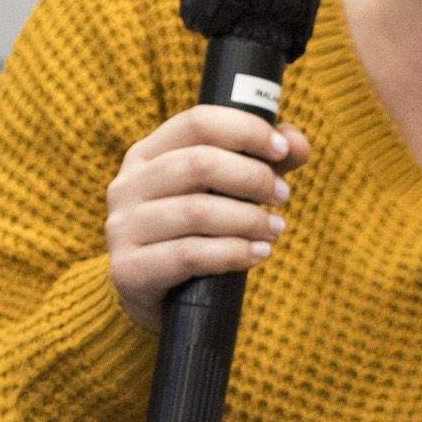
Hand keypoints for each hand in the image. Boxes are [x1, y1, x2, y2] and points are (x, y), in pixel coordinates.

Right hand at [108, 106, 310, 332]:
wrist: (157, 299)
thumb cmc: (194, 234)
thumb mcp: (224, 192)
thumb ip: (261, 163)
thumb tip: (298, 142)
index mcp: (147, 154)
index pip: (198, 122)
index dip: (246, 130)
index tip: (282, 150)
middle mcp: (127, 185)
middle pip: (198, 164)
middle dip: (252, 177)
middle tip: (283, 196)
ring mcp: (123, 228)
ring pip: (196, 211)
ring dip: (248, 219)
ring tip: (275, 229)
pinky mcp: (128, 270)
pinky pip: (189, 255)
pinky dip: (233, 253)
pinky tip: (257, 255)